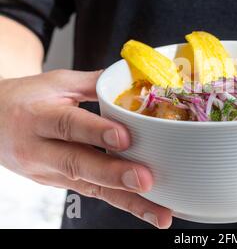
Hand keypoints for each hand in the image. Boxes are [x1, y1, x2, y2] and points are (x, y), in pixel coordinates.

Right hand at [0, 70, 171, 227]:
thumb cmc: (26, 100)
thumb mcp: (55, 83)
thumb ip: (92, 82)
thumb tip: (130, 76)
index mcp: (39, 117)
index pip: (68, 124)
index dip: (95, 131)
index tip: (124, 138)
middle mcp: (41, 150)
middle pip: (78, 164)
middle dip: (114, 175)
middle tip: (144, 180)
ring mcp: (49, 173)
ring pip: (91, 188)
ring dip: (127, 201)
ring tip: (157, 212)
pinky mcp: (60, 184)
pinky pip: (94, 194)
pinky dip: (123, 203)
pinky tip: (147, 210)